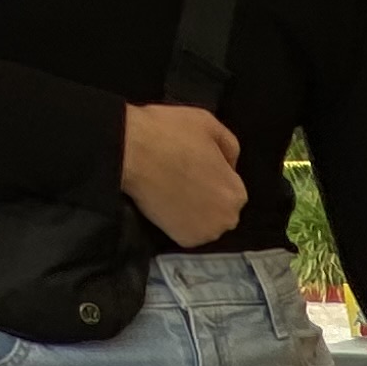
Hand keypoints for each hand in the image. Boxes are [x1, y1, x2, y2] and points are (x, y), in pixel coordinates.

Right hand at [122, 102, 243, 246]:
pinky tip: (167, 200)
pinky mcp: (181, 241)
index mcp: (236, 194)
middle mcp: (226, 221)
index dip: (214, 173)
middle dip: (207, 194)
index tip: (196, 163)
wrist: (129, 151)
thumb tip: (230, 165)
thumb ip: (230, 147)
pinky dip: (178, 218)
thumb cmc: (169, 133)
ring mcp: (203, 234)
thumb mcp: (210, 124)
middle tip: (184, 175)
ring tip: (174, 187)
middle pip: (219, 207)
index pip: (231, 187)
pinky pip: (186, 229)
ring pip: (204, 220)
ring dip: (194, 208)